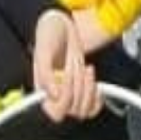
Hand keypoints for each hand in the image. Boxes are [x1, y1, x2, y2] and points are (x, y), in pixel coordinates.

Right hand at [32, 8, 101, 123]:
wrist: (63, 27)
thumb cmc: (49, 36)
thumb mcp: (43, 49)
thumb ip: (45, 72)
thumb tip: (54, 95)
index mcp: (43, 91)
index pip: (56, 112)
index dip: (66, 98)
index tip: (68, 75)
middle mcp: (56, 96)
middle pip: (74, 109)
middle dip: (80, 86)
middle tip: (78, 66)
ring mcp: (71, 94)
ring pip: (85, 109)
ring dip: (90, 89)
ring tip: (87, 69)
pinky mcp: (83, 90)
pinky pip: (93, 107)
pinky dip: (98, 98)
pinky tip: (96, 83)